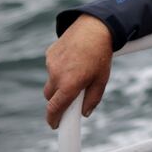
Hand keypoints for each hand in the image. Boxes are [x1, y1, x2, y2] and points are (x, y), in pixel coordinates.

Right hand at [44, 14, 112, 128]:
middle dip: (58, 99)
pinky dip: (59, 68)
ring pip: (51, 80)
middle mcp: (56, 75)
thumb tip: (85, 113)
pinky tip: (73, 59)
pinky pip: (51, 67)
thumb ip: (93, 99)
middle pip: (50, 96)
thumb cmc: (101, 54)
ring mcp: (51, 63)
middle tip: (72, 95)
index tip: (55, 125)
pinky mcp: (49, 53)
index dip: (53, 119)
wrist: (95, 26)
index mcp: (69, 84)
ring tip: (77, 70)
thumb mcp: (102, 79)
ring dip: (60, 82)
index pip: (54, 109)